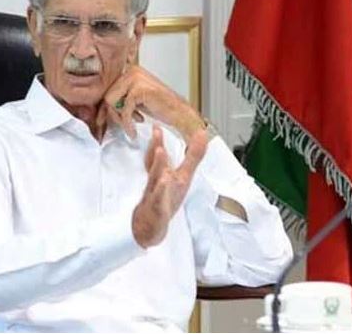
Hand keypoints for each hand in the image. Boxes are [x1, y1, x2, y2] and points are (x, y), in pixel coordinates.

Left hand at [97, 65, 204, 143]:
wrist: (180, 114)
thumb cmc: (161, 108)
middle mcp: (132, 71)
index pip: (108, 90)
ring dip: (120, 119)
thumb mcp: (136, 101)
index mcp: (130, 71)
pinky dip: (127, 124)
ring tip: (132, 126)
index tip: (105, 122)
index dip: (106, 109)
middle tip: (125, 126)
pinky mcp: (139, 89)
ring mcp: (135, 78)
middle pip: (107, 96)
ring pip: (111, 102)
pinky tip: (133, 131)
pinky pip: (123, 110)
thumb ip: (120, 99)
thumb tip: (100, 109)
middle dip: (113, 115)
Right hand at [132, 125, 207, 247]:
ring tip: (161, 151)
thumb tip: (202, 134)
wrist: (148, 227)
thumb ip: (192, 156)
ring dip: (157, 165)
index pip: (156, 156)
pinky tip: (165, 181)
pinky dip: (161, 191)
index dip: (157, 140)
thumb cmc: (166, 198)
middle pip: (154, 163)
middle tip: (156, 131)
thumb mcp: (183, 176)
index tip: (157, 125)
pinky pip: (158, 200)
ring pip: (155, 179)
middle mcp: (156, 182)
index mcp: (161, 174)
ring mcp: (155, 196)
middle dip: (155, 147)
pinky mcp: (158, 210)